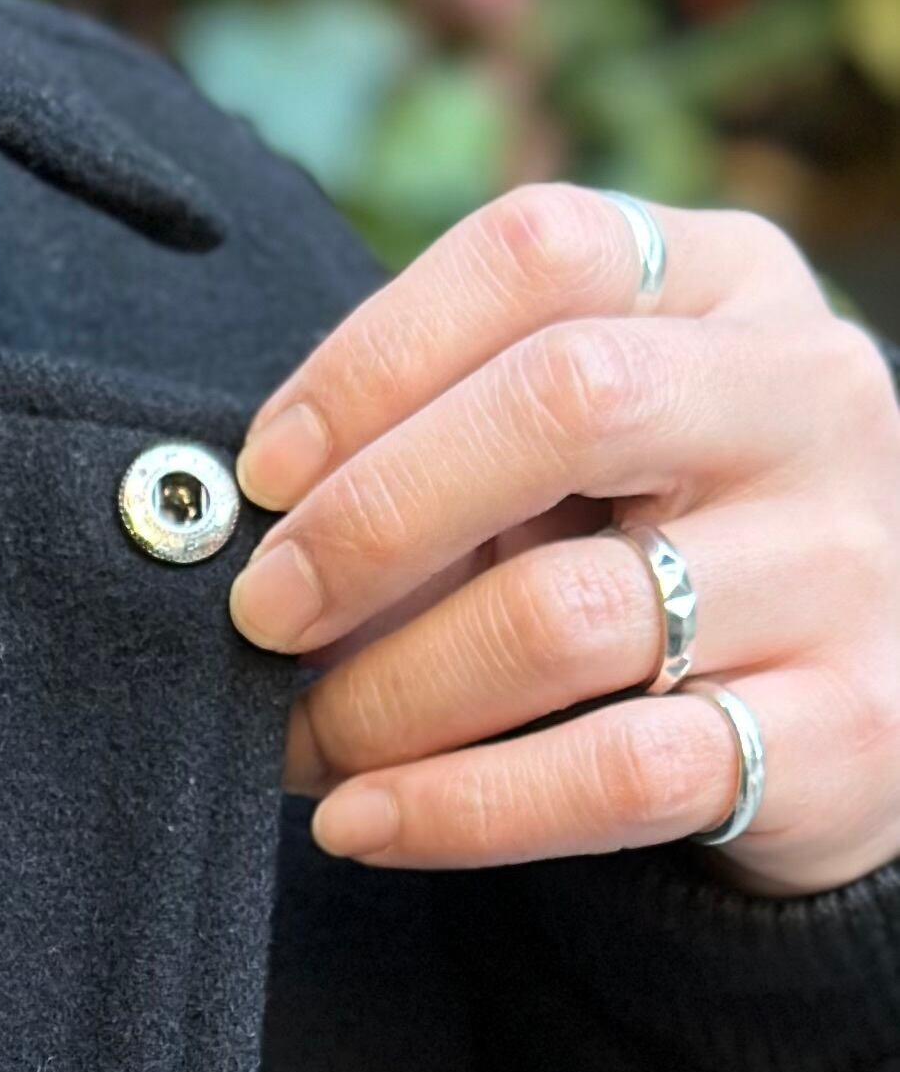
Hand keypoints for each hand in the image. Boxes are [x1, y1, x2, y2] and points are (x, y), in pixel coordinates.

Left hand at [227, 184, 899, 896]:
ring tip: (302, 740)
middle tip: (260, 614)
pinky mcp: (844, 729)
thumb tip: (232, 529)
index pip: (536, 252)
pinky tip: (361, 819)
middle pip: (564, 402)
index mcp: (727, 283)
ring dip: (388, 694)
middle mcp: (807, 397)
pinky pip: (617, 771)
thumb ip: (428, 450)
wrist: (831, 722)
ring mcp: (841, 562)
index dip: (370, 360)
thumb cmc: (643, 556)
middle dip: (370, 519)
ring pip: (567, 614)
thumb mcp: (558, 464)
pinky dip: (458, 807)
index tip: (261, 474)